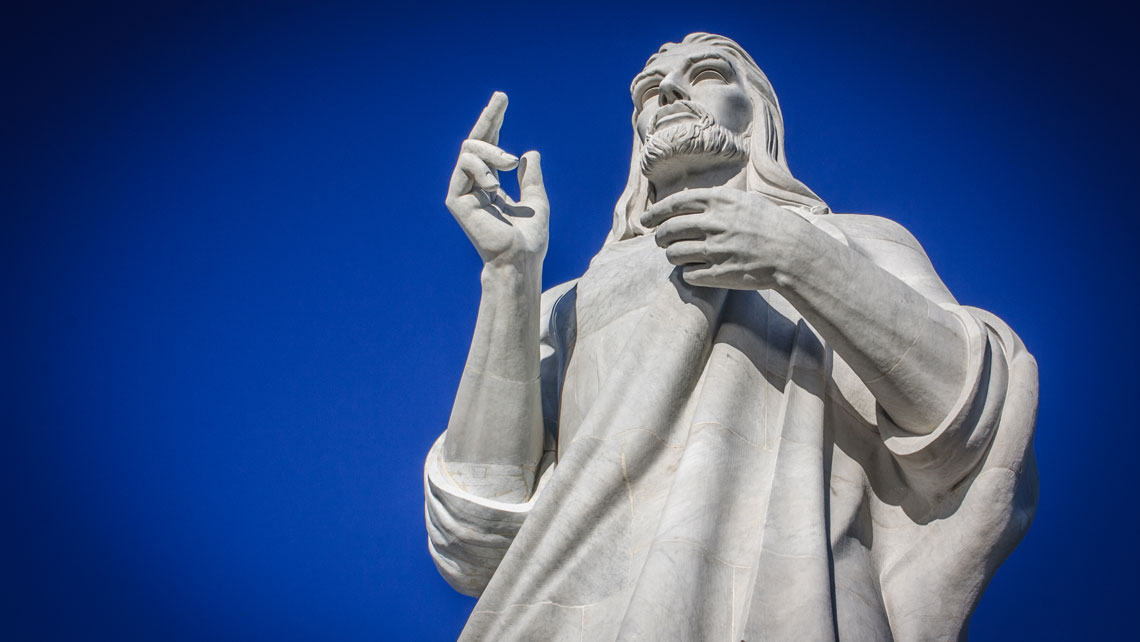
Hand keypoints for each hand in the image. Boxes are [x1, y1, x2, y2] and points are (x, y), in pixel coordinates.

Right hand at [445, 92, 548, 268]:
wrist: (519, 259)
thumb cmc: (529, 237)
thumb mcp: (536, 199)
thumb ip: (530, 177)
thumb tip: (528, 153)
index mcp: (490, 185)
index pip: (489, 147)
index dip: (494, 122)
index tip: (501, 98)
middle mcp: (473, 186)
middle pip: (475, 142)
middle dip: (489, 117)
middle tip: (502, 98)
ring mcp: (462, 192)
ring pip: (469, 151)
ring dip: (492, 150)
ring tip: (509, 163)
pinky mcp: (455, 200)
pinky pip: (465, 167)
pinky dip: (483, 169)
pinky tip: (495, 184)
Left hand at [641, 187, 814, 289]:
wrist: (792, 253)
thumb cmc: (770, 224)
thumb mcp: (745, 201)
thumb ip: (716, 200)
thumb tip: (688, 203)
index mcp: (718, 201)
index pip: (673, 204)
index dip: (655, 212)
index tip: (645, 219)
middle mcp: (713, 223)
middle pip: (668, 230)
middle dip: (659, 237)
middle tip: (660, 240)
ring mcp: (715, 250)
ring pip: (673, 254)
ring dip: (671, 255)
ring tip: (677, 255)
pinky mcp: (719, 274)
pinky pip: (688, 275)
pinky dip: (687, 272)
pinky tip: (694, 270)